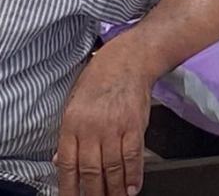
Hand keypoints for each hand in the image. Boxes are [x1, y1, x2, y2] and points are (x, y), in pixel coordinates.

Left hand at [55, 49, 151, 195]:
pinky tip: (133, 187)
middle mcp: (91, 129)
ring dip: (115, 189)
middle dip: (93, 193)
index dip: (69, 187)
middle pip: (90, 171)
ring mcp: (114, 128)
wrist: (128, 61)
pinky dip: (133, 174)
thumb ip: (69, 135)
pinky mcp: (134, 125)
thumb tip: (59, 161)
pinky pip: (133, 156)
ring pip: (112, 167)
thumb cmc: (100, 80)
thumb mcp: (74, 104)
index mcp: (72, 124)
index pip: (67, 164)